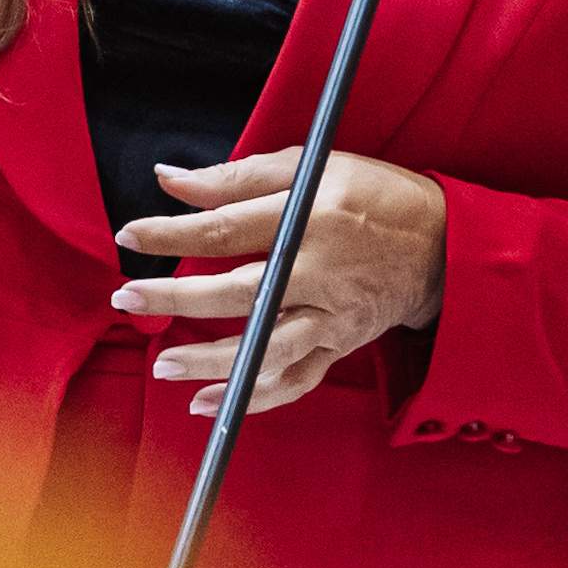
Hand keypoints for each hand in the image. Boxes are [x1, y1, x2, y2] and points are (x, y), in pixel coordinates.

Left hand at [114, 147, 449, 414]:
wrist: (440, 245)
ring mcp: (332, 317)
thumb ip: (236, 176)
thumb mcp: (311, 165)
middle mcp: (320, 272)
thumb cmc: (373, 195)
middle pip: (238, 293)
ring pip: (265, 349)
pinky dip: (251, 398)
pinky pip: (293, 380)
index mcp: (311, 218)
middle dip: (176, 299)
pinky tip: (206, 402)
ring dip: (211, 362)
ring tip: (162, 365)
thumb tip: (169, 179)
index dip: (171, 234)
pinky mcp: (339, 346)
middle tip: (127, 298)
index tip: (129, 236)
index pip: (226, 229)